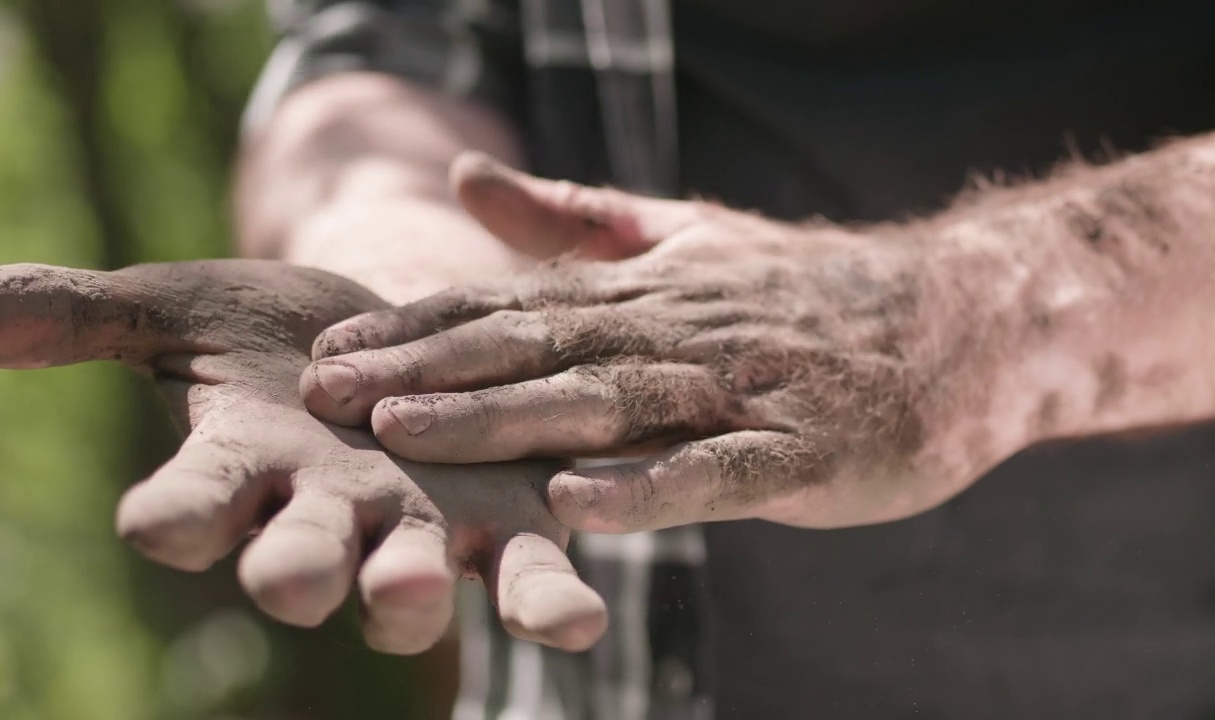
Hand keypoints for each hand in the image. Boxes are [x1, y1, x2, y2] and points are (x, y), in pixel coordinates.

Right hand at [0, 259, 605, 653]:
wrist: (400, 339)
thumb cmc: (278, 336)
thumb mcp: (184, 310)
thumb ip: (83, 316)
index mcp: (247, 471)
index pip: (190, 511)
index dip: (176, 518)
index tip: (157, 520)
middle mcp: (327, 518)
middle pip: (297, 562)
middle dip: (295, 570)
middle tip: (294, 581)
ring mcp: (419, 529)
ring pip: (407, 582)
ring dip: (409, 595)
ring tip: (417, 596)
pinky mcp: (506, 522)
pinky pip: (525, 576)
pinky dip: (547, 604)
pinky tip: (576, 628)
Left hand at [302, 155, 1022, 531]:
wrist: (965, 322)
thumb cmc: (816, 292)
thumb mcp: (695, 236)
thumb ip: (579, 220)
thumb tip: (471, 181)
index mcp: (652, 289)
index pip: (515, 303)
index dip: (418, 327)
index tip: (329, 348)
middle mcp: (682, 332)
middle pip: (538, 347)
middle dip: (426, 372)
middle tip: (327, 394)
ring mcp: (741, 391)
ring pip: (608, 403)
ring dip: (504, 417)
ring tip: (408, 435)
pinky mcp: (801, 453)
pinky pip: (715, 471)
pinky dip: (645, 488)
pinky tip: (573, 504)